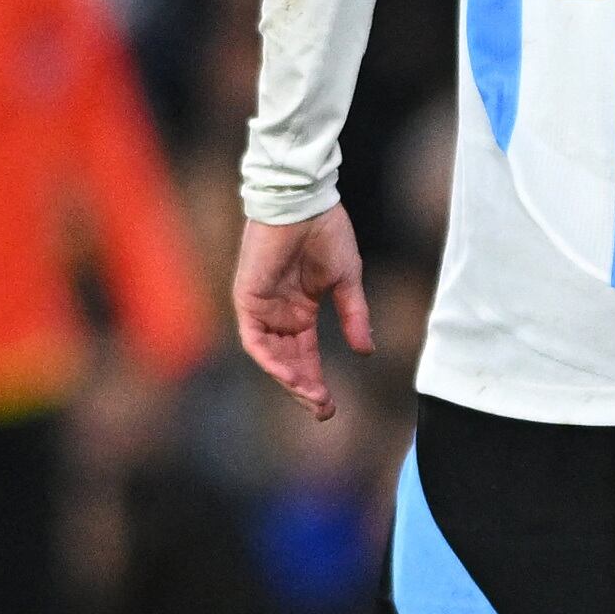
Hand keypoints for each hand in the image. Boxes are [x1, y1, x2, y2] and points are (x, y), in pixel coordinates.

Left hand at [233, 207, 373, 422]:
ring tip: (312, 396)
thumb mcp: (347, 279)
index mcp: (301, 311)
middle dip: (304, 389)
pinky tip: (290, 375)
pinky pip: (256, 340)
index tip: (331, 406)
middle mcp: (279, 316)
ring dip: (289, 379)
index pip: (306, 355)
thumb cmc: (327, 233)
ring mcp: (262, 310)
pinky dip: (271, 360)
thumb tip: (366, 350)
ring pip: (270, 357)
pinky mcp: (248, 300)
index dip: (317, 381)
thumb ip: (354, 314)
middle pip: (288, 363)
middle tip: (323, 410)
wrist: (305, 203)